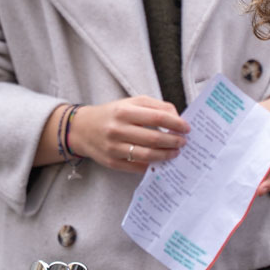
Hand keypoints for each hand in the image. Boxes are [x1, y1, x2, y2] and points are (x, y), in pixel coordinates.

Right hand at [68, 96, 188, 171]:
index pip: (157, 118)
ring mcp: (114, 148)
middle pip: (154, 138)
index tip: (187, 128)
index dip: (176, 124)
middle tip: (183, 142)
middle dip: (174, 141)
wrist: (82, 129)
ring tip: (175, 152)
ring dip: (166, 155)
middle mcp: (117, 129)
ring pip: (147, 155)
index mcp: (124, 111)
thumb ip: (155, 107)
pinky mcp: (112, 162)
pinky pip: (137, 167)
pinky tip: (159, 161)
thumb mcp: (131, 103)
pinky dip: (151, 165)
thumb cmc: (112, 114)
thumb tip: (176, 118)